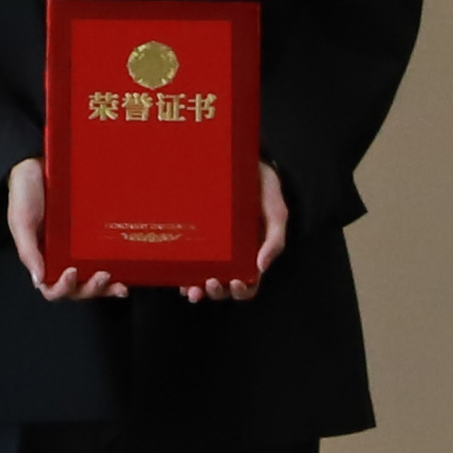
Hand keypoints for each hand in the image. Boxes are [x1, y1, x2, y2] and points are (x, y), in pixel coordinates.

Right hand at [7, 157, 124, 300]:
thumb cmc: (25, 192)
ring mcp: (78, 248)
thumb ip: (28, 251)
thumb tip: (38, 281)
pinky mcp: (92, 235)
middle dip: (90, 289)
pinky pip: (104, 258)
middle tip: (102, 276)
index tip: (71, 272)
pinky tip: (126, 273)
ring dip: (105, 287)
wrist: (38, 163)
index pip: (51, 287)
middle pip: (77, 289)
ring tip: (118, 284)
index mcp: (42, 257)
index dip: (62, 288)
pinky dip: (116, 270)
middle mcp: (61, 257)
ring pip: (92, 279)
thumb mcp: (21, 221)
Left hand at [178, 164, 293, 303]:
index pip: (248, 283)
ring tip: (191, 289)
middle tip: (210, 283)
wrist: (243, 161)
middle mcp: (230, 255)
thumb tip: (262, 267)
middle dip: (216, 292)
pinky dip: (181, 272)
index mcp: (252, 254)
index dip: (241, 291)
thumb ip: (275, 239)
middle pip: (223, 285)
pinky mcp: (194, 234)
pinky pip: (186, 258)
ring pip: (202, 277)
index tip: (235, 283)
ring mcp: (210, 246)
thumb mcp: (276, 213)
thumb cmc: (263, 189)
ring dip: (196, 289)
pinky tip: (176, 274)